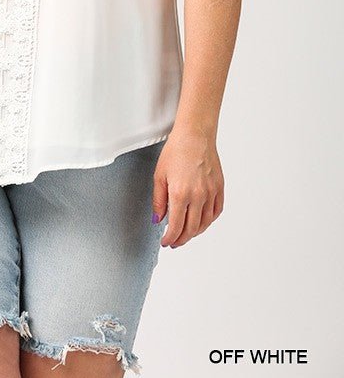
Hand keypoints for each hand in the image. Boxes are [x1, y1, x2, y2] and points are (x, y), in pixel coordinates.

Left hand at [152, 129, 223, 248]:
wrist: (195, 135)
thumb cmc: (176, 150)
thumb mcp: (159, 175)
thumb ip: (159, 201)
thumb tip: (158, 219)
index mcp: (180, 193)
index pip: (176, 227)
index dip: (170, 238)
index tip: (166, 242)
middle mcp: (198, 196)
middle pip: (191, 229)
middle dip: (181, 239)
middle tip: (174, 242)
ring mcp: (211, 193)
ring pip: (205, 223)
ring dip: (195, 232)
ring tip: (186, 234)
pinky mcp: (219, 188)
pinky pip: (216, 212)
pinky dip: (208, 221)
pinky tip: (201, 221)